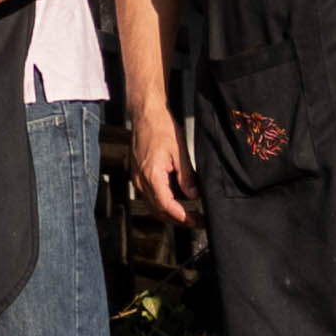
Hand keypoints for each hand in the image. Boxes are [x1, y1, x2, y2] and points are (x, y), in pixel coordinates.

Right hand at [126, 109, 192, 227]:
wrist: (146, 114)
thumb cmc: (161, 127)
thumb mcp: (180, 151)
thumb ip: (186, 176)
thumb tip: (193, 195)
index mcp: (151, 175)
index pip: (166, 206)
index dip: (182, 217)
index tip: (196, 221)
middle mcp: (141, 180)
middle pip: (158, 210)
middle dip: (178, 220)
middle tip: (198, 222)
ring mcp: (137, 178)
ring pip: (153, 205)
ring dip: (171, 213)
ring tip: (190, 214)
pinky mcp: (139, 174)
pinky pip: (150, 196)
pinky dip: (164, 203)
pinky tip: (178, 200)